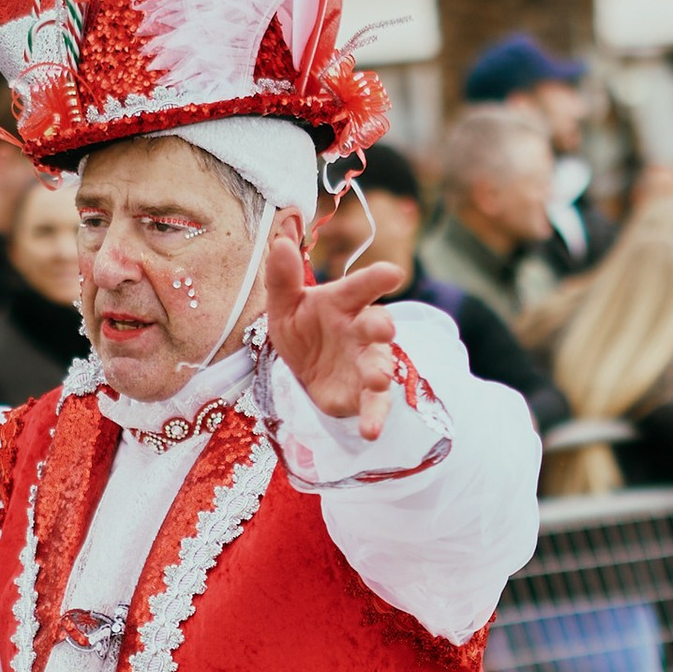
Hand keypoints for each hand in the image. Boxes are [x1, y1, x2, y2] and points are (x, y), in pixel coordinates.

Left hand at [263, 238, 400, 438]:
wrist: (306, 372)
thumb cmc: (303, 328)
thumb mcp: (285, 305)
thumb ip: (283, 277)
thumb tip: (279, 241)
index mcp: (343, 303)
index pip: (360, 287)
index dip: (376, 279)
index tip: (393, 273)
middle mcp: (361, 330)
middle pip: (376, 324)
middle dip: (381, 325)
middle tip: (384, 326)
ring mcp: (366, 362)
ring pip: (380, 363)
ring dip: (380, 371)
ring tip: (377, 378)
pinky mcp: (364, 394)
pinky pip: (375, 405)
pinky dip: (375, 416)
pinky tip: (371, 431)